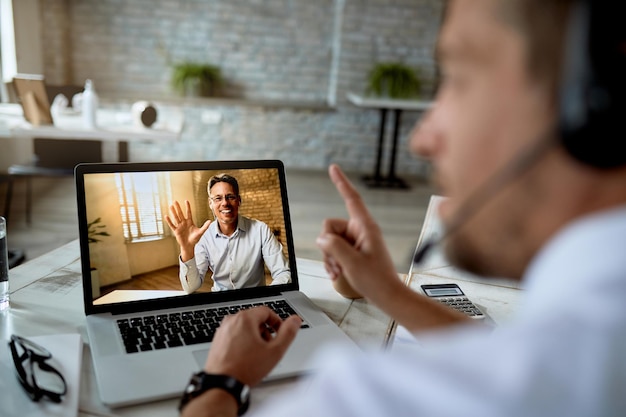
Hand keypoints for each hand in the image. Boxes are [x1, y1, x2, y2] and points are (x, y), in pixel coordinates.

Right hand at [165, 200, 210, 260]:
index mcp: (190, 222)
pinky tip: (166, 216)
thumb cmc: (195, 239)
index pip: (188, 213)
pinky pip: (172, 225)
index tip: (186, 201)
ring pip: (176, 218)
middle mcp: (184, 223)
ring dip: (173, 212)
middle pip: (181, 214)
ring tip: (170, 206)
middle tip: (175, 201)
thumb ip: (205, 226)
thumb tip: (210, 221)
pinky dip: (169, 221)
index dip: (187, 207)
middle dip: (178, 207)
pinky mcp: (176, 231)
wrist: (189, 246)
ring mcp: (180, 226)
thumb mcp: (200, 232)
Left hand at [204, 306, 300, 385]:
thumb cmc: (245, 369)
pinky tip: (246, 357)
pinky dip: (242, 342)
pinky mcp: (217, 341)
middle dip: (266, 331)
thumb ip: (288, 333)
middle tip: (270, 346)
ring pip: (244, 328)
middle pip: (254, 319)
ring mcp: (222, 331)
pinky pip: (234, 335)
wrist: (222, 384)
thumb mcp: (274, 351)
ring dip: (254, 337)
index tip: (280, 332)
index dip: (277, 321)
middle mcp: (231, 321)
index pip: (266, 311)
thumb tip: (295, 320)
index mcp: (245, 319)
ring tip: (258, 353)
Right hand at [316, 165, 400, 302]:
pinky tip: (337, 273)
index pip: (351, 198)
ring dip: (329, 257)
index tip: (333, 167)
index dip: (341, 182)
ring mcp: (357, 241)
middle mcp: (360, 230)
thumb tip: (321, 238)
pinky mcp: (354, 251)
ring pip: (330, 240)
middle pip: (330, 226)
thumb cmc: (377, 280)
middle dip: (326, 245)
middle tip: (335, 263)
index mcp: (365, 226)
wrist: (388, 296)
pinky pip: (334, 250)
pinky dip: (332, 262)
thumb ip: (333, 246)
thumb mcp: (351, 263)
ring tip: (338, 271)